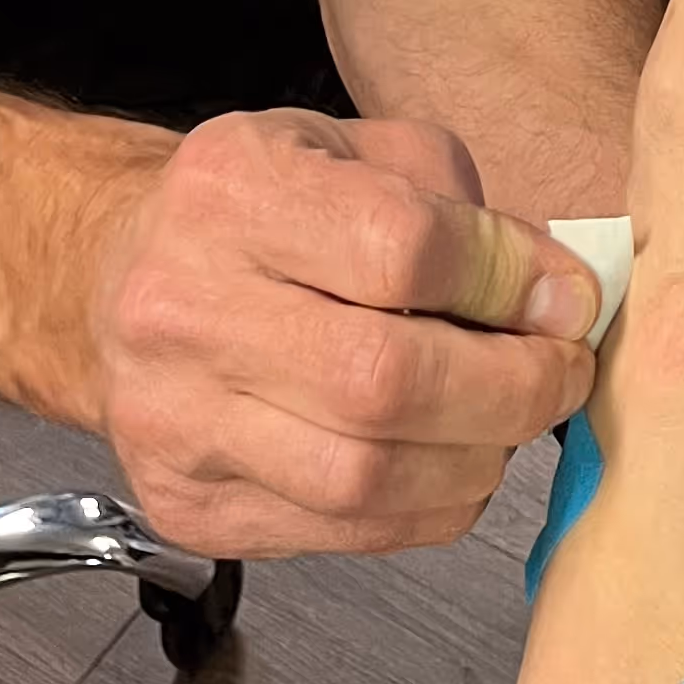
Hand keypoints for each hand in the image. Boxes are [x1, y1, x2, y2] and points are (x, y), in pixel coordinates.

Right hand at [89, 108, 600, 561]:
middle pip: (383, 382)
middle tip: (560, 372)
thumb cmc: (255, 209)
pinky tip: (449, 461)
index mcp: (232, 190)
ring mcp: (177, 421)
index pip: (400, 249)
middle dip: (509, 388)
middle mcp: (185, 307)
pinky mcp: (189, 506)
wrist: (119, 283)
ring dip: (475, 458)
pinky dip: (426, 508)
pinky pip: (342, 533)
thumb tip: (560, 294)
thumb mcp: (354, 150)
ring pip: (364, 478)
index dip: (506, 281)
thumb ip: (460, 210)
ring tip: (507, 419)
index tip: (563, 296)